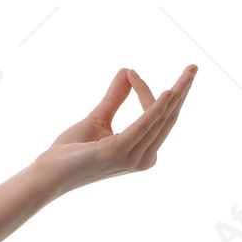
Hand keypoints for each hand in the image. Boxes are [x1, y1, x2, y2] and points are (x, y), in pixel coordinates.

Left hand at [34, 65, 197, 195]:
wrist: (47, 174)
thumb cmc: (70, 152)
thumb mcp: (97, 119)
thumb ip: (115, 99)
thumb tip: (127, 71)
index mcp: (140, 151)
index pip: (155, 117)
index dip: (147, 92)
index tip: (131, 72)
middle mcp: (142, 157)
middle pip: (167, 118)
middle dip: (182, 92)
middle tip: (193, 67)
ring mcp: (132, 157)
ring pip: (159, 119)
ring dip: (174, 94)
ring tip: (188, 73)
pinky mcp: (118, 152)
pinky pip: (142, 125)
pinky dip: (155, 108)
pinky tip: (168, 93)